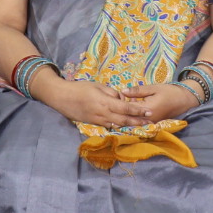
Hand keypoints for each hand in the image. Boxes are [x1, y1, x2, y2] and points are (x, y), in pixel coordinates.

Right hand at [34, 75, 150, 128]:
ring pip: (117, 125)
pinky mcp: (93, 123)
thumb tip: (122, 99)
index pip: (126, 108)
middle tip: (150, 122)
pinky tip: (125, 126)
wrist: (62, 97)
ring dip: (130, 126)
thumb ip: (111, 93)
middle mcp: (103, 113)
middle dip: (138, 121)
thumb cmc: (80, 88)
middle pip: (124, 120)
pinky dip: (118, 126)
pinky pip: (109, 125)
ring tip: (141, 126)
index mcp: (105, 102)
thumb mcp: (97, 86)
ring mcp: (98, 120)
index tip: (149, 112)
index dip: (138, 111)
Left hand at [120, 83, 199, 120]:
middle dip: (121, 112)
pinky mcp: (151, 123)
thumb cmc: (169, 92)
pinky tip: (127, 111)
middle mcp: (147, 119)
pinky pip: (138, 122)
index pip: (128, 108)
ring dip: (125, 115)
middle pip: (128, 118)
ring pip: (132, 121)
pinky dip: (131, 117)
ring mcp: (149, 123)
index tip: (115, 96)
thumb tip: (122, 91)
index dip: (120, 103)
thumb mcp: (153, 88)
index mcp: (146, 109)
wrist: (183, 100)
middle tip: (113, 104)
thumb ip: (137, 91)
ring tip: (118, 108)